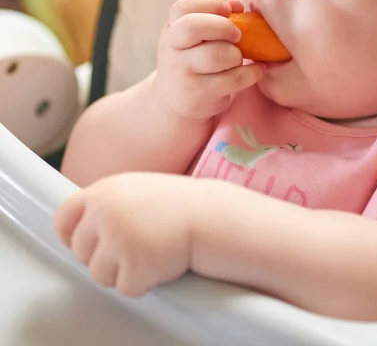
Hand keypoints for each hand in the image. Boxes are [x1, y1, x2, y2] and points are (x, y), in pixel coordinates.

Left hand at [54, 173, 196, 296]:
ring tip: (151, 251)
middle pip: (80, 251)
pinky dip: (143, 282)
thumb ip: (109, 203)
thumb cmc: (180, 204)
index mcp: (104, 191)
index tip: (80, 242)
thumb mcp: (137, 189)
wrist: (210, 216)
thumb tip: (83, 228)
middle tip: (134, 246)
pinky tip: (161, 262)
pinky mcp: (133, 266)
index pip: (64, 215)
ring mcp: (117, 239)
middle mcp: (104, 214)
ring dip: (122, 271)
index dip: (69, 233)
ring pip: (99, 274)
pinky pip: (125, 287)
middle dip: (102, 255)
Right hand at [156, 0, 264, 120]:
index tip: (229, 11)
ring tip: (239, 58)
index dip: (211, 4)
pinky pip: (233, 79)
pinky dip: (251, 73)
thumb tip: (237, 4)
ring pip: (216, 55)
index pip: (184, 6)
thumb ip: (215, 17)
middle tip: (238, 35)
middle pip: (194, 26)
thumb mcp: (195, 37)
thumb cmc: (193, 59)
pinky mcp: (199, 93)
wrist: (176, 99)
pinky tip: (256, 70)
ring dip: (236, 55)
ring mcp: (183, 72)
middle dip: (224, 26)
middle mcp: (173, 48)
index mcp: (173, 27)